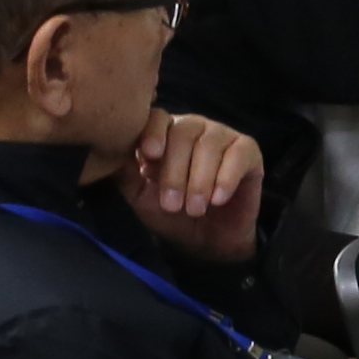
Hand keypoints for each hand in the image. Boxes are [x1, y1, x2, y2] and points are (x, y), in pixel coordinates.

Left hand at [121, 110, 268, 265]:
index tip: (150, 155)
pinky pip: (239, 154)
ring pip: (210, 144)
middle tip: (172, 205)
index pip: (157, 118)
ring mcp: (223, 135)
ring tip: (195, 209)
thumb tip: (110, 151)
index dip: (153, 132)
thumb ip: (126, 172)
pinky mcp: (249, 151)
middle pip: (183, 131)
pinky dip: (226, 178)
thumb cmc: (172, 215)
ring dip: (200, 180)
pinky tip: (218, 199)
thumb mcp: (140, 195)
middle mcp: (194, 127)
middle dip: (175, 171)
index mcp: (165, 133)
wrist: (208, 240)